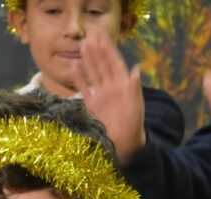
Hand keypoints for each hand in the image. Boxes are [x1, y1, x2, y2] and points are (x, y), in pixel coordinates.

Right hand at [77, 32, 145, 162]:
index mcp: (123, 87)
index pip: (115, 65)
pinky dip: (79, 79)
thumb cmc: (133, 129)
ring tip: (81, 49)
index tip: (103, 39)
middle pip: (103, 66)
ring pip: (93, 75)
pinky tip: (74, 69)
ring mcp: (101, 96)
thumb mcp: (136, 108)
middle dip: (96, 53)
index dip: (109, 52)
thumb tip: (135, 70)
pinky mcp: (92, 106)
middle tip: (88, 39)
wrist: (123, 146)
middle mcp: (111, 88)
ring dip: (87, 62)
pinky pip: (84, 89)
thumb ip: (134, 89)